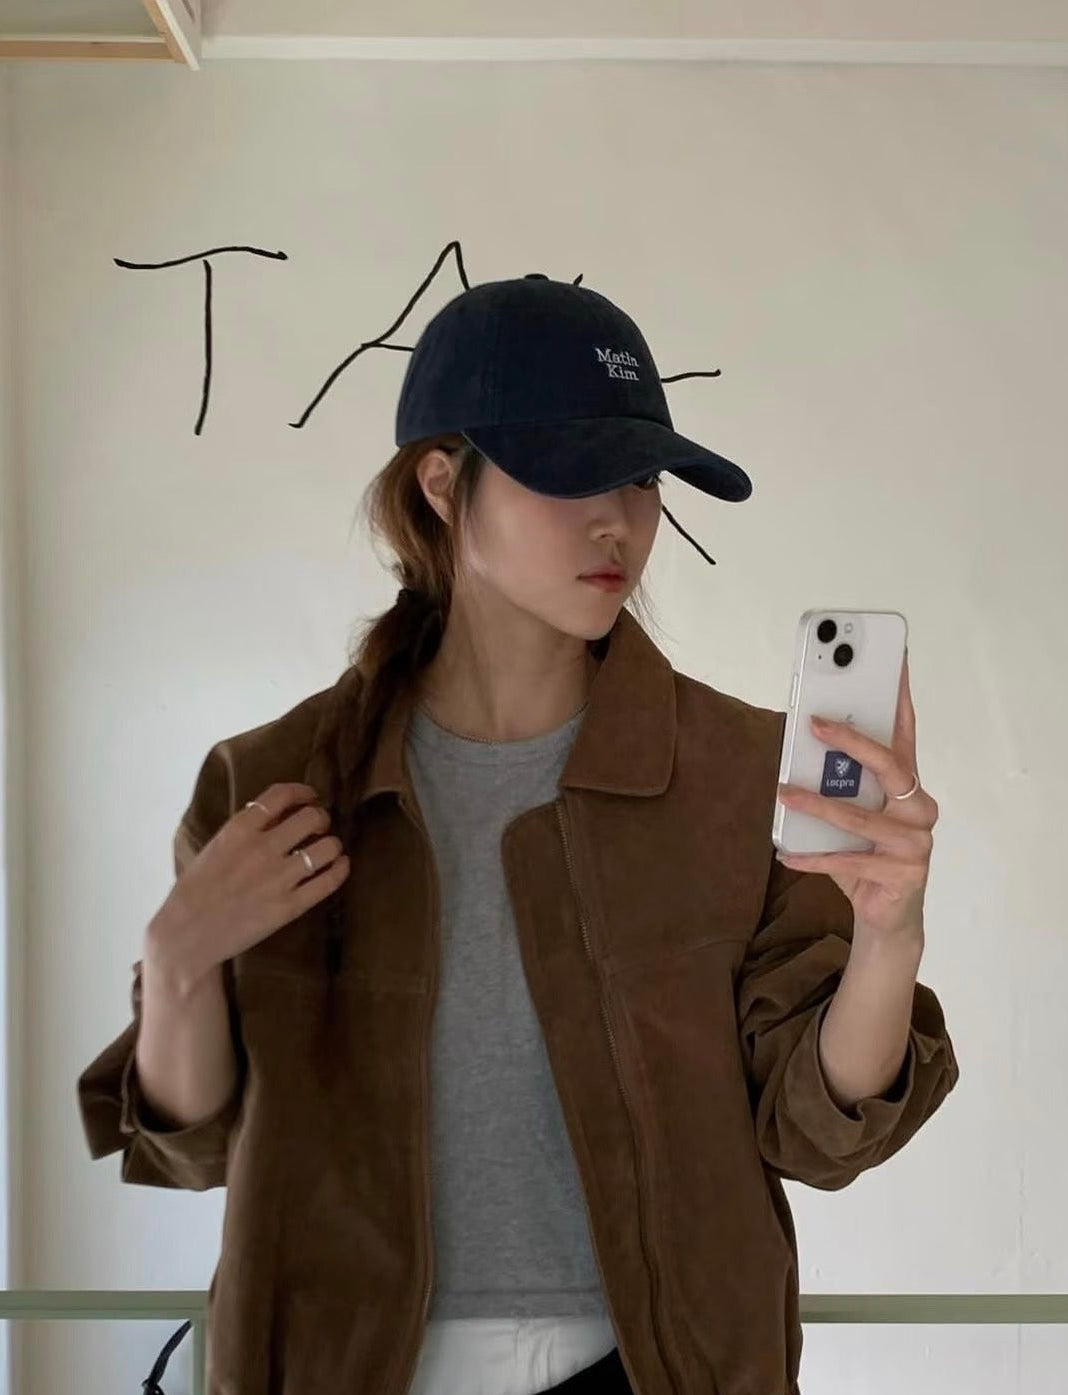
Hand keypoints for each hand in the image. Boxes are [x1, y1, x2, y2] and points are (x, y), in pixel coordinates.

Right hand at [147, 782, 350, 994]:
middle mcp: (262, 849)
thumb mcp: (216, 846)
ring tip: (329, 848)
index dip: (302, 791)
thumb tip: (281, 812)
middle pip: (311, 817)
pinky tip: (340, 865)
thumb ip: (247, 828)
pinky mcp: (288, 907)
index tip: (310, 796)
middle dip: (321, 818)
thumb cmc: (197, 889)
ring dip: (333, 844)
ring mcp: (277, 878)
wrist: (187, 935)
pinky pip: (329, 881)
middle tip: (319, 826)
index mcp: (238, 829)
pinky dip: (341, 869)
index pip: (281, 795)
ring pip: (328, 847)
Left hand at [774, 651, 935, 943]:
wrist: (886, 915)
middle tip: (815, 723)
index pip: (906, 733)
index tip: (893, 659)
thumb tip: (799, 750)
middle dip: (851, 740)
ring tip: (782, 793)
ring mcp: (916, 844)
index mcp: (909, 786)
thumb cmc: (866, 853)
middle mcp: (919, 809)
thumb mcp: (852, 813)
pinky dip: (813, 857)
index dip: (900, 697)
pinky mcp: (904, 875)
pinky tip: (786, 853)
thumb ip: (839, 785)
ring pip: (860, 816)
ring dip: (816, 804)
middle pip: (889, 766)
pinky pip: (849, 861)